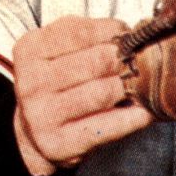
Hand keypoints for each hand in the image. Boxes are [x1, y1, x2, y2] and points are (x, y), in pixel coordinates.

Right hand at [12, 16, 154, 175]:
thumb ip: (90, 34)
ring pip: (103, 93)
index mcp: (30, 50)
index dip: (114, 32)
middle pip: (97, 62)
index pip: (81, 32)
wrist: (33, 129)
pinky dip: (132, 118)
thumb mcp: (61, 48)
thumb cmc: (57, 79)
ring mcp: (42, 115)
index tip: (129, 37)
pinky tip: (145, 111)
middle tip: (143, 61)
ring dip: (131, 86)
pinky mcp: (58, 144)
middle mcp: (32, 82)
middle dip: (126, 60)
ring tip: (144, 82)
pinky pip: (106, 127)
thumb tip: (132, 35)